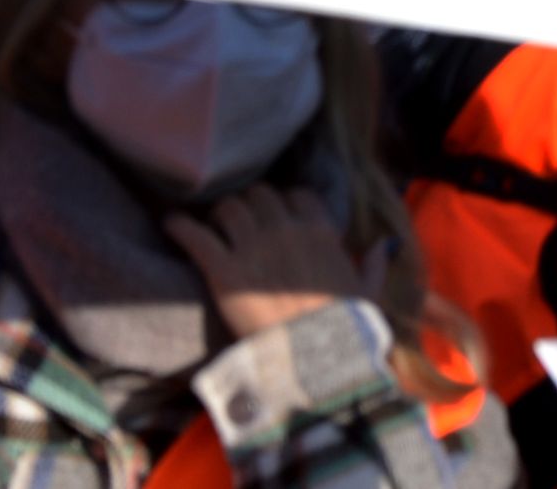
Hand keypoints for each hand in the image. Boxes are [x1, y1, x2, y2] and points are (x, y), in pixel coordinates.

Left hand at [163, 183, 382, 341]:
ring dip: (219, 215)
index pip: (298, 196)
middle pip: (259, 195)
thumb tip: (384, 245)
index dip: (285, 204)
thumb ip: (374, 265)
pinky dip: (180, 226)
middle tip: (240, 223)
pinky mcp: (222, 270)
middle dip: (249, 205)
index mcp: (321, 232)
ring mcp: (252, 247)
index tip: (277, 217)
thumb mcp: (369, 294)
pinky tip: (171, 224)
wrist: (312, 360)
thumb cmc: (345, 330)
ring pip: (228, 208)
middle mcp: (286, 230)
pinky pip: (195, 234)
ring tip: (212, 226)